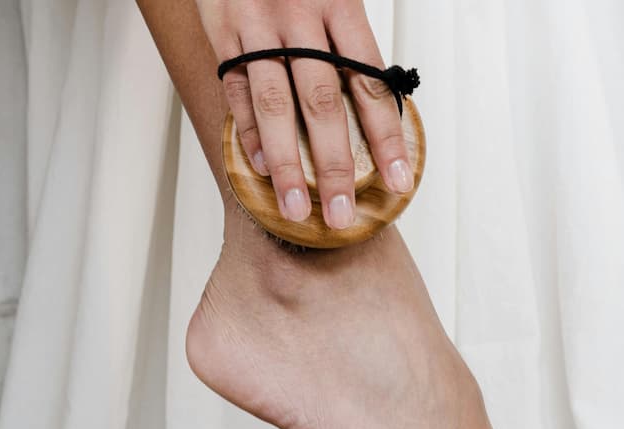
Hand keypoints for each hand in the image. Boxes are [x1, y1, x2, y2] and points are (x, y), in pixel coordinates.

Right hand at [198, 0, 413, 229]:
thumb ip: (350, 42)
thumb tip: (377, 106)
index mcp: (340, 5)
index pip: (370, 82)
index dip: (386, 136)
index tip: (399, 179)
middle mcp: (300, 18)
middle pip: (322, 103)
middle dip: (334, 165)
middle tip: (343, 213)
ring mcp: (258, 28)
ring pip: (276, 105)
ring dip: (288, 163)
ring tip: (298, 207)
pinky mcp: (224, 35)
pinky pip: (238, 93)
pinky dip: (250, 133)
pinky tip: (263, 169)